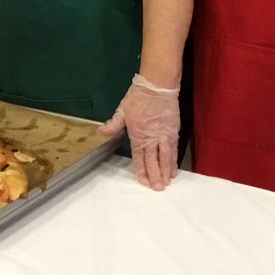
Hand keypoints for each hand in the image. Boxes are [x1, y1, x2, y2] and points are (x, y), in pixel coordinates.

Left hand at [98, 74, 180, 190]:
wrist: (158, 85)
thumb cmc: (138, 97)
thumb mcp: (122, 109)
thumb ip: (113, 124)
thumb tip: (100, 131)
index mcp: (137, 135)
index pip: (139, 157)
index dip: (142, 170)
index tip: (144, 181)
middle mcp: (151, 138)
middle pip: (154, 161)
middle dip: (155, 176)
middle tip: (158, 189)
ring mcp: (164, 135)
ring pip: (166, 158)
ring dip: (166, 171)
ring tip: (167, 183)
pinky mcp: (174, 131)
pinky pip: (174, 149)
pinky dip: (174, 161)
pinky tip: (174, 169)